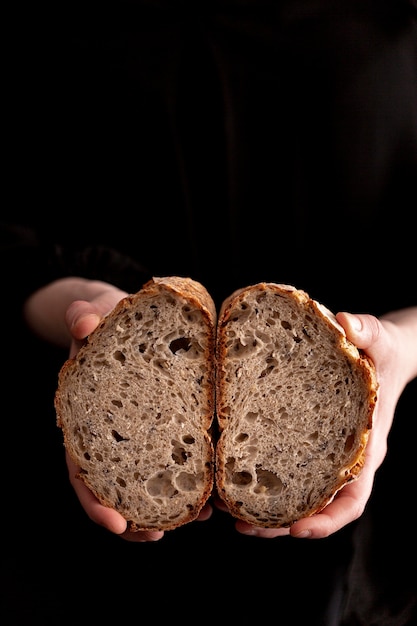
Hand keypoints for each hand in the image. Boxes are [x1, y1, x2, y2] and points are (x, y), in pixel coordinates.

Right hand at [62, 280, 212, 541]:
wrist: (123, 317)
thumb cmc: (108, 318)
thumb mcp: (95, 312)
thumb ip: (85, 315)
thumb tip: (84, 320)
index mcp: (84, 417)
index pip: (81, 467)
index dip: (94, 499)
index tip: (116, 523)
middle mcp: (109, 433)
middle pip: (114, 488)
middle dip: (135, 518)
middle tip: (160, 536)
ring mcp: (136, 431)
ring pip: (146, 479)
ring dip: (169, 504)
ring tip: (199, 515)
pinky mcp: (164, 421)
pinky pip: (174, 454)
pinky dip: (190, 474)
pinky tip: (213, 485)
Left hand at [224, 308, 416, 538]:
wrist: (381, 351)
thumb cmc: (382, 351)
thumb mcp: (379, 338)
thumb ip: (367, 331)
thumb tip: (347, 324)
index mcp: (366, 447)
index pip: (353, 500)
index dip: (327, 520)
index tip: (297, 529)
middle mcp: (344, 458)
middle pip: (315, 507)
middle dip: (280, 523)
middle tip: (242, 526)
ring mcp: (325, 452)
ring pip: (295, 493)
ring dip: (264, 508)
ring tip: (227, 510)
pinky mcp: (306, 438)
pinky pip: (284, 465)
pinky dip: (260, 475)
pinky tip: (230, 471)